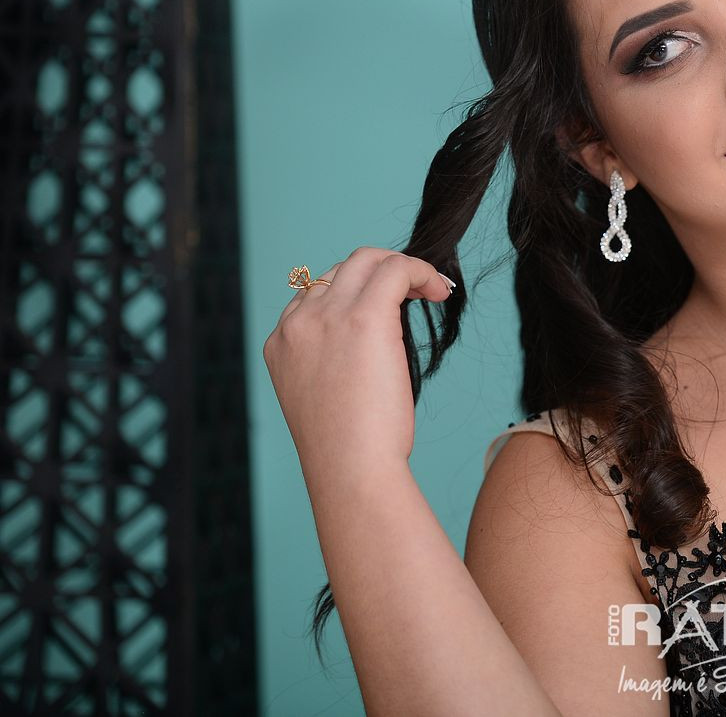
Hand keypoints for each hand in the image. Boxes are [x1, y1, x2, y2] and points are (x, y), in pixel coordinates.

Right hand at [262, 248, 453, 479]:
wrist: (349, 467)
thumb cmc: (346, 448)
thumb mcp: (324, 396)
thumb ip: (333, 362)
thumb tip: (370, 346)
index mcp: (281, 342)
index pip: (315, 293)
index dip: (356, 293)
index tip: (387, 306)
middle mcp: (298, 322)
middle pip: (342, 268)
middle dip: (379, 272)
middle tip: (412, 292)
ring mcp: (327, 316)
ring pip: (368, 260)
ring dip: (402, 268)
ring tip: (430, 290)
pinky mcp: (364, 317)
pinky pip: (396, 269)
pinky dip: (421, 271)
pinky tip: (440, 291)